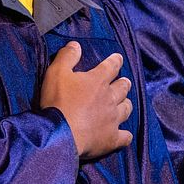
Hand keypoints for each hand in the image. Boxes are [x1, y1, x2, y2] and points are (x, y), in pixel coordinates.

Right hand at [40, 41, 133, 160]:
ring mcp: (113, 119)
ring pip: (127, 109)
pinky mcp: (112, 138)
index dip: (116, 61)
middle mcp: (110, 98)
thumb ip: (67, 57)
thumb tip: (76, 45)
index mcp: (98, 81)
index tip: (118, 58)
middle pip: (123, 87)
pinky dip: (125, 135)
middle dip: (124, 83)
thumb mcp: (56, 73)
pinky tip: (124, 135)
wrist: (59, 134)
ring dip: (126, 104)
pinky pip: (125, 137)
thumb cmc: (57, 102)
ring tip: (125, 103)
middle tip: (125, 82)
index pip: (111, 66)